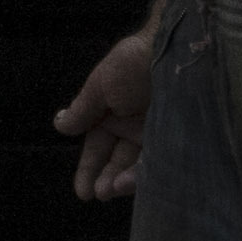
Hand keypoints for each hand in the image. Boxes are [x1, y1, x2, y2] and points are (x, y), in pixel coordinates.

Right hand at [57, 16, 159, 206]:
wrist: (176, 47)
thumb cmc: (134, 62)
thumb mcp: (102, 85)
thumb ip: (83, 109)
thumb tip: (59, 124)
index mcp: (113, 114)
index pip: (98, 149)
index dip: (89, 170)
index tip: (83, 193)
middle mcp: (136, 126)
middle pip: (119, 162)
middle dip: (108, 180)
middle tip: (100, 193)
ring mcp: (160, 133)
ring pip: (141, 166)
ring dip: (126, 180)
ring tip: (113, 188)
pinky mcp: (182, 139)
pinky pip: (166, 163)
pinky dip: (149, 175)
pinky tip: (136, 181)